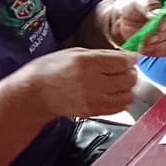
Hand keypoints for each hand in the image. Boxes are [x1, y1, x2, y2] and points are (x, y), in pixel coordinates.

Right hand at [10, 48, 138, 118]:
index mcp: (88, 64)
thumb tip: (127, 57)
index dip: (130, 59)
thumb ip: (103, 54)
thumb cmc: (52, 69)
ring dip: (127, 87)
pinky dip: (121, 99)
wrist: (35, 94)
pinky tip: (112, 92)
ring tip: (117, 81)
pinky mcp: (94, 112)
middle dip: (130, 72)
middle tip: (123, 69)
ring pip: (128, 94)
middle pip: (129, 79)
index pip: (123, 62)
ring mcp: (94, 100)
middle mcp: (93, 83)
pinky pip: (120, 107)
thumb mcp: (76, 52)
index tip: (130, 58)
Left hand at [110, 0, 165, 57]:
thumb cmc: (136, 6)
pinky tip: (144, 48)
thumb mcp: (138, 1)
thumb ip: (147, 5)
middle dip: (161, 35)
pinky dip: (156, 51)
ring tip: (141, 44)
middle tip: (146, 38)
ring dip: (158, 45)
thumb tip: (155, 14)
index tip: (159, 26)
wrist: (128, 18)